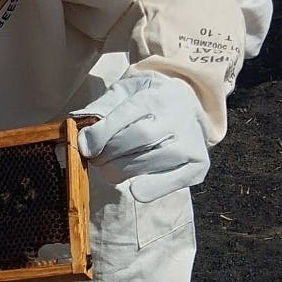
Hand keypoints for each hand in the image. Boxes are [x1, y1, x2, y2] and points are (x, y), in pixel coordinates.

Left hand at [75, 73, 209, 202]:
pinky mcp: (198, 166)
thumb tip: (83, 133)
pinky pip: (167, 185)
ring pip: (147, 164)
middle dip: (107, 154)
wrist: (185, 106)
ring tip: (112, 166)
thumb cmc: (146, 101)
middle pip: (136, 140)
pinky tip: (134, 185)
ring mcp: (190, 143)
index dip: (100, 135)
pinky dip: (146, 189)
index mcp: (156, 96)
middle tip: (96, 158)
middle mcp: (177, 119)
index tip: (85, 147)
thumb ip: (102, 107)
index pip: (126, 116)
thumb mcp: (123, 91)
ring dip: (119, 171)